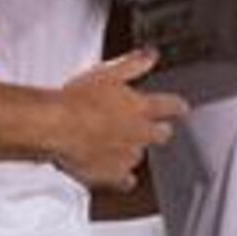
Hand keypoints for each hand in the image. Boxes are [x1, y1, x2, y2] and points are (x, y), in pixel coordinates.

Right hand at [45, 46, 180, 192]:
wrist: (56, 128)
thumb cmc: (77, 100)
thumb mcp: (107, 73)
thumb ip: (133, 64)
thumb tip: (151, 55)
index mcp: (142, 107)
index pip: (171, 106)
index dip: (176, 106)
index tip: (179, 107)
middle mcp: (140, 134)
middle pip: (162, 135)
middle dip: (158, 130)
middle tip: (148, 126)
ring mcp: (128, 156)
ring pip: (141, 155)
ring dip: (133, 149)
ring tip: (115, 143)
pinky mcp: (113, 175)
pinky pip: (125, 180)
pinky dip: (122, 176)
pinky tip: (113, 171)